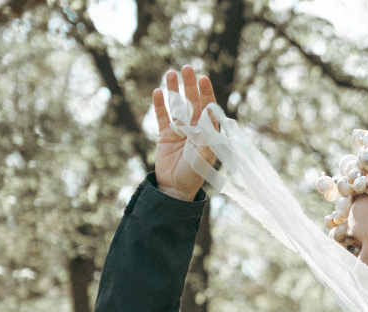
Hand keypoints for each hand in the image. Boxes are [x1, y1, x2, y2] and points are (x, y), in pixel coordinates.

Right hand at [152, 66, 217, 200]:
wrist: (175, 188)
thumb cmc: (194, 174)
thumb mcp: (204, 157)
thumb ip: (207, 137)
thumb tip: (210, 113)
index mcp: (207, 132)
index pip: (208, 108)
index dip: (206, 93)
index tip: (203, 78)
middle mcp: (195, 128)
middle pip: (192, 102)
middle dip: (189, 85)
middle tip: (187, 68)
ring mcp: (180, 130)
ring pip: (177, 105)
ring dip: (174, 90)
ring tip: (171, 73)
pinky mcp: (165, 135)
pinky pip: (162, 117)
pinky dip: (160, 105)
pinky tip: (158, 92)